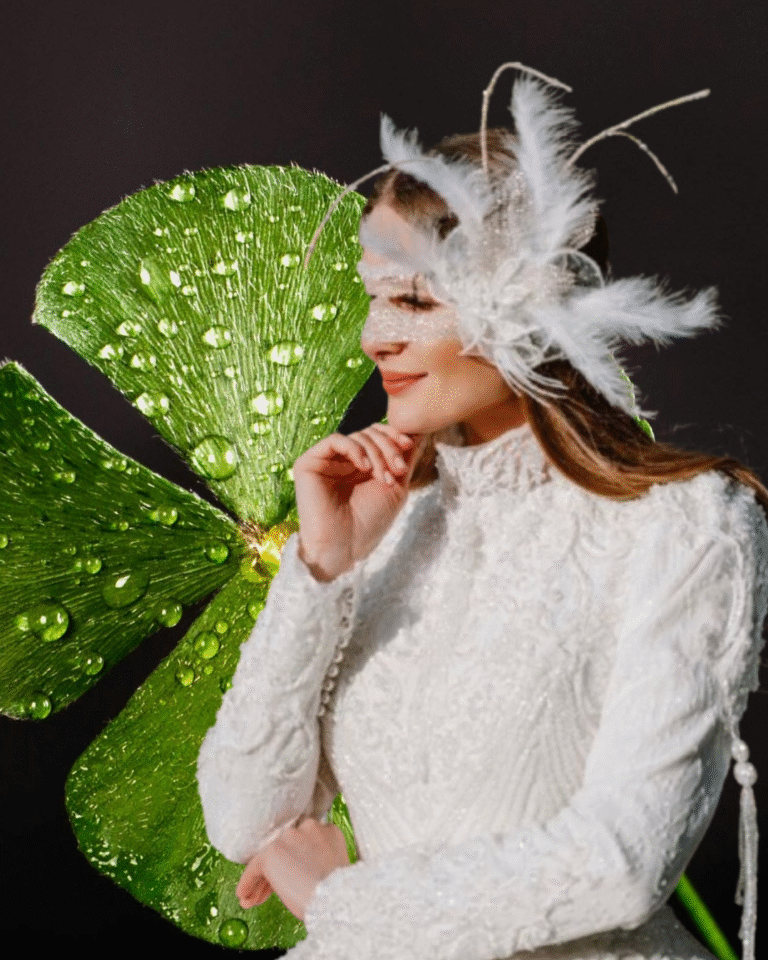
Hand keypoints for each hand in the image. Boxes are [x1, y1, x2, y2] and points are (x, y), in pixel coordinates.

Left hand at [236, 819, 350, 920]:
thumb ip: (318, 857)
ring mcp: (289, 836)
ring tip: (252, 898)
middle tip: (267, 891)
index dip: (292, 862)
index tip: (289, 877)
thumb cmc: (339, 891)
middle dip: (277, 871)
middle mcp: (308, 826)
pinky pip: (255, 867)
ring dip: (262, 880)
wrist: (336, 898)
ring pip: (270, 858)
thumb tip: (301, 870)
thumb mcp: (333, 866)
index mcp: (327, 830)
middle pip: (285, 848)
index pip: (302, 844)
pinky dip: (248, 881)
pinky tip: (244, 895)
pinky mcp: (272, 851)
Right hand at [292, 424, 426, 580]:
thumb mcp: (396, 487)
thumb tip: (419, 431)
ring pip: (356, 436)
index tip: (408, 445)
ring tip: (384, 478)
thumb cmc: (369, 523)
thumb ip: (404, 459)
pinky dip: (355, 449)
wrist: (345, 546)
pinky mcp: (309, 463)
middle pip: (369, 433)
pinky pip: (335, 440)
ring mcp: (326, 461)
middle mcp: (342, 460)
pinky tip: (364, 467)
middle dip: (388, 447)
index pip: (377, 434)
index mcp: (360, 465)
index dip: (394, 434)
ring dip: (377, 453)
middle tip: (398, 469)